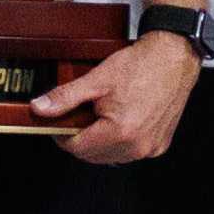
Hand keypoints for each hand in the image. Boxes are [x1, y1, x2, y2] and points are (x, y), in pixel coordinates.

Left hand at [36, 26, 200, 163]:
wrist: (173, 58)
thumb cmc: (141, 66)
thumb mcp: (96, 79)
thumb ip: (65, 98)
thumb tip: (41, 108)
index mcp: (120, 132)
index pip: (76, 148)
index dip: (62, 135)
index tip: (60, 124)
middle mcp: (137, 145)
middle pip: (92, 155)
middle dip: (81, 138)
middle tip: (81, 115)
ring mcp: (150, 148)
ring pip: (110, 156)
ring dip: (100, 142)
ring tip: (102, 116)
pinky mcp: (159, 145)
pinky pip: (130, 152)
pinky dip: (119, 141)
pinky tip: (120, 121)